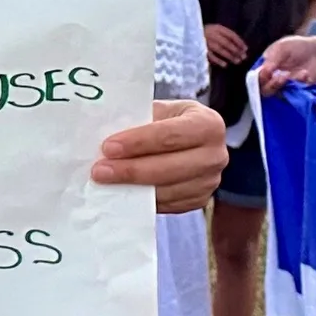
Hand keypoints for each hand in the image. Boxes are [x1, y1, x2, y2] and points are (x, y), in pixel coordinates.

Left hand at [94, 101, 226, 214]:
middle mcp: (216, 155)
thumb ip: (140, 122)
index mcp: (208, 124)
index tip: (108, 147)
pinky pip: (167, 205)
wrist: (190, 139)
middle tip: (99, 171)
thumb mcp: (160, 111)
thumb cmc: (170, 121)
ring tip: (105, 182)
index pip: (170, 135)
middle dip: (131, 170)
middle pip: (169, 168)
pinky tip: (122, 192)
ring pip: (166, 191)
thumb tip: (104, 139)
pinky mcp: (200, 200)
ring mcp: (210, 182)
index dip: (138, 142)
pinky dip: (142, 200)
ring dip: (132, 188)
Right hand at [202, 24, 248, 66]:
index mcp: (217, 28)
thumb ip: (226, 35)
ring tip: (237, 61)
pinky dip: (218, 61)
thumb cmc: (206, 33)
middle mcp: (212, 34)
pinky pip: (211, 56)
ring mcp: (206, 42)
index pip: (231, 35)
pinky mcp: (200, 50)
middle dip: (236, 50)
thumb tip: (239, 46)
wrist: (189, 33)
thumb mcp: (216, 30)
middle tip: (244, 57)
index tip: (246, 49)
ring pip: (220, 50)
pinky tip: (225, 65)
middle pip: (227, 43)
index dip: (239, 42)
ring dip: (230, 56)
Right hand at [254, 34, 315, 96]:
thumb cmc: (296, 47)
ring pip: (277, 93)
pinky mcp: (297, 91)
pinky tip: (305, 73)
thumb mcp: (282, 47)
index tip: (268, 72)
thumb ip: (273, 58)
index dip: (260, 78)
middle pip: (264, 89)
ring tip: (289, 75)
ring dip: (282, 85)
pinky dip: (299, 82)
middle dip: (271, 84)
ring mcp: (284, 87)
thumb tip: (264, 70)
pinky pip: (295, 92)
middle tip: (280, 77)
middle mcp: (272, 79)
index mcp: (266, 68)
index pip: (257, 78)